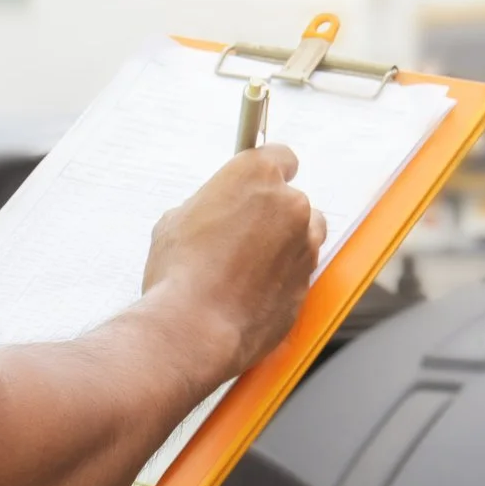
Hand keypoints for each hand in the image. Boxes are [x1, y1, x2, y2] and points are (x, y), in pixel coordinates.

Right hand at [142, 145, 325, 378]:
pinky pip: (299, 272)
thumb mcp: (176, 222)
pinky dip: (282, 278)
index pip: (280, 157)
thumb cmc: (180, 274)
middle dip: (271, 215)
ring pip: (304, 235)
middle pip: (292, 200)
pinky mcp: (308, 283)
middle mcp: (290, 205)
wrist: (195, 329)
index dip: (270, 170)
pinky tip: (250, 291)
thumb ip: (209, 207)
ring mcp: (305, 245)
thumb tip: (214, 216)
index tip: (262, 182)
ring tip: (245, 267)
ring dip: (284, 245)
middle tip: (239, 236)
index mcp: (257, 176)